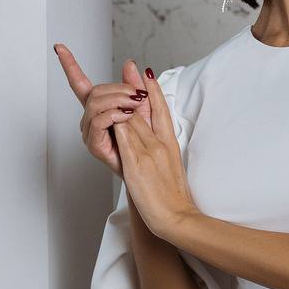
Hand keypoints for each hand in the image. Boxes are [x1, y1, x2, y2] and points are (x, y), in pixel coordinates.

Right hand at [54, 43, 149, 177]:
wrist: (150, 171)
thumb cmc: (147, 142)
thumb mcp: (144, 107)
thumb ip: (134, 86)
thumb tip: (129, 63)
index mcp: (100, 107)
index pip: (80, 83)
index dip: (69, 65)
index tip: (59, 47)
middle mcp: (90, 118)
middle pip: (96, 91)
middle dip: (119, 89)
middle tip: (139, 96)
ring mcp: (90, 132)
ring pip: (96, 104)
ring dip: (119, 100)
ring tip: (136, 106)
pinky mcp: (94, 145)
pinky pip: (98, 120)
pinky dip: (114, 114)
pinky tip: (127, 116)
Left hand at [113, 71, 200, 242]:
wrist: (176, 217)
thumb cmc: (169, 194)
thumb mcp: (167, 163)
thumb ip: (156, 144)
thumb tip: (146, 124)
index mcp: (169, 143)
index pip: (162, 109)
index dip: (153, 88)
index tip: (144, 71)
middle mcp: (160, 143)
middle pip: (142, 110)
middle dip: (130, 90)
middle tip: (126, 71)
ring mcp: (149, 152)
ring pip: (131, 119)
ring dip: (119, 105)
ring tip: (111, 92)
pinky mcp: (137, 164)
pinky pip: (125, 137)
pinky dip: (118, 123)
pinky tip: (112, 112)